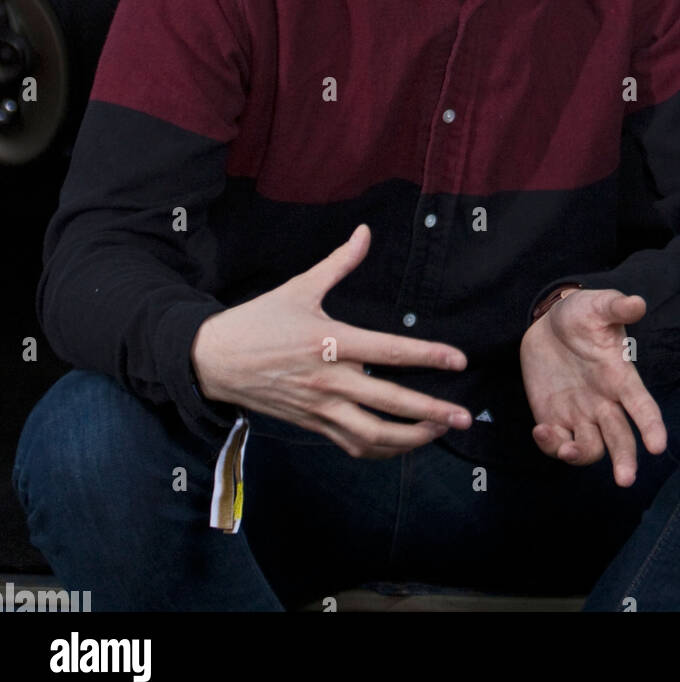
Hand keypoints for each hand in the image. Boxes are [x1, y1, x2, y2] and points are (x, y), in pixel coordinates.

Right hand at [190, 223, 472, 458]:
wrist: (213, 360)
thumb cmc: (259, 321)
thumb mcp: (299, 287)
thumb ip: (339, 263)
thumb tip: (365, 232)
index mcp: (331, 341)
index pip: (390, 352)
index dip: (428, 357)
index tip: (460, 361)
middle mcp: (330, 380)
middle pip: (391, 403)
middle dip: (432, 412)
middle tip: (464, 417)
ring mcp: (321, 407)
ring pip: (374, 434)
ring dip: (411, 438)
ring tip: (439, 431)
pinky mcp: (312, 424)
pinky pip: (352, 444)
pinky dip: (381, 449)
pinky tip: (402, 444)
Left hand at [519, 288, 666, 486]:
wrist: (548, 322)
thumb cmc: (581, 314)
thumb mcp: (597, 305)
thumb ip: (616, 307)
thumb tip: (637, 302)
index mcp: (620, 378)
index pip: (642, 406)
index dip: (651, 426)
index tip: (658, 446)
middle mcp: (605, 402)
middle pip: (620, 438)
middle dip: (625, 459)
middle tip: (625, 480)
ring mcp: (580, 413)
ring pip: (590, 448)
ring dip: (581, 454)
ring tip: (566, 448)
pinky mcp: (554, 418)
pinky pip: (557, 443)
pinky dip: (551, 444)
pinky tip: (541, 431)